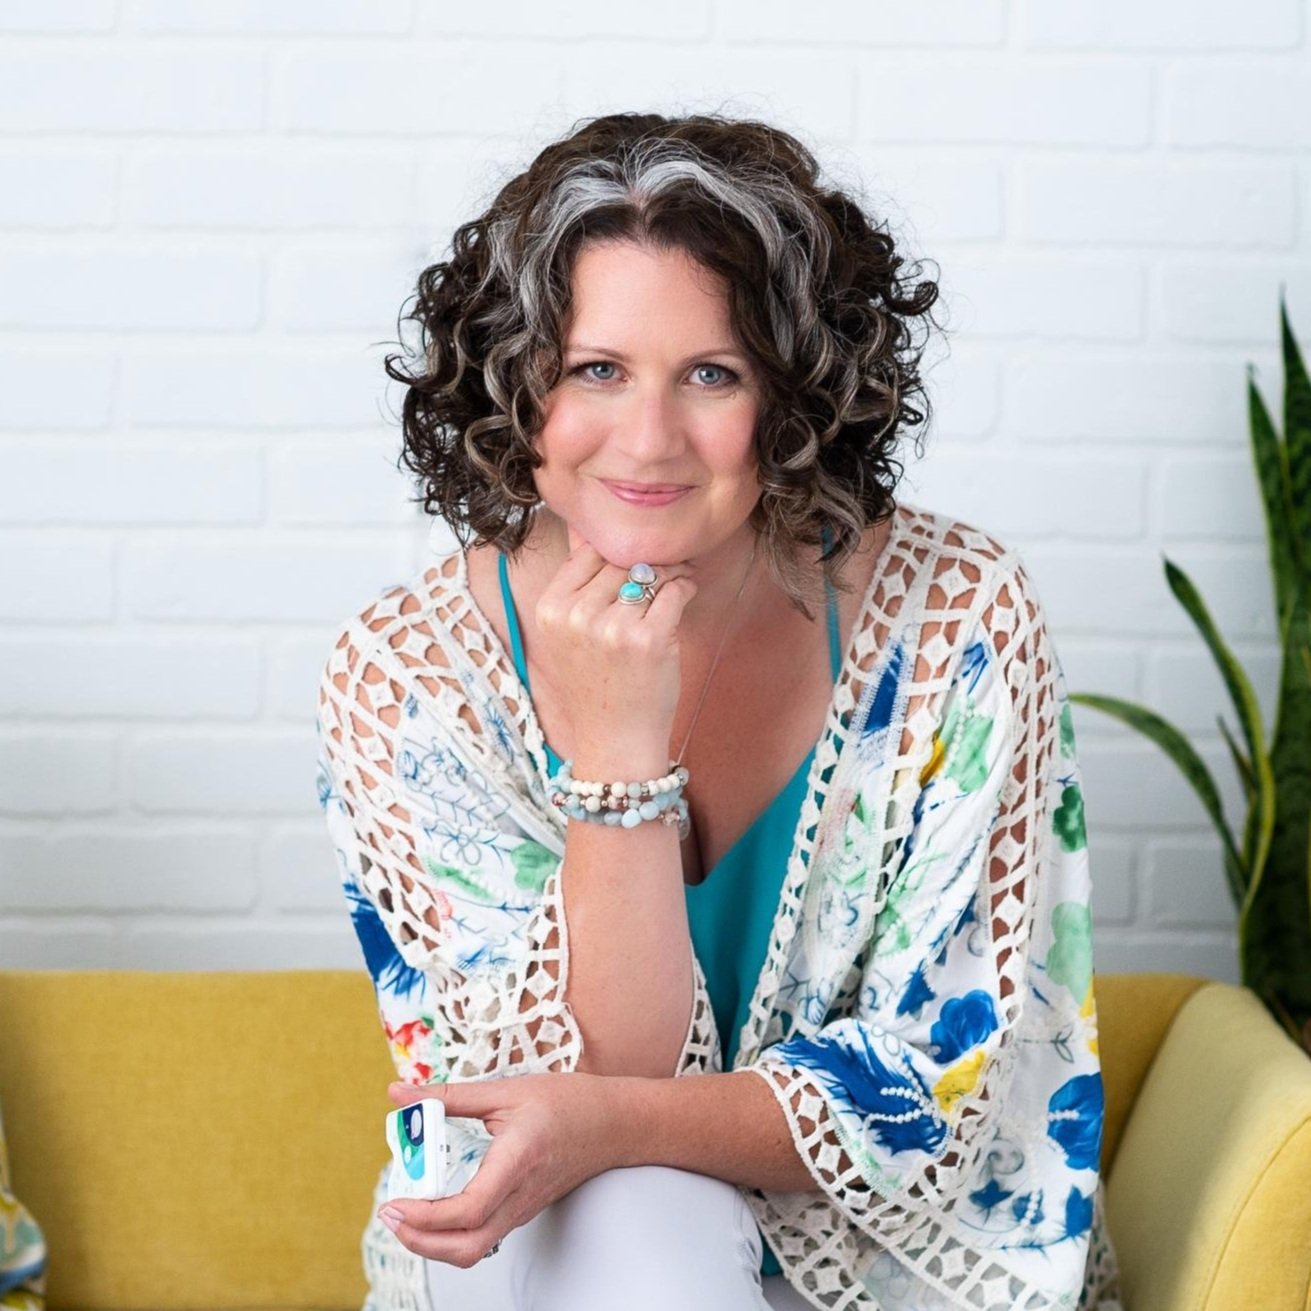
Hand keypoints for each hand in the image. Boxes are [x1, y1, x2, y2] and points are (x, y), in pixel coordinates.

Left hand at [376, 1072, 622, 1267]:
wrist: (613, 1124)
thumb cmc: (567, 1102)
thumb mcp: (505, 1090)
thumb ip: (449, 1096)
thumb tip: (400, 1094)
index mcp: (517, 1161)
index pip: (468, 1210)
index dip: (425, 1215)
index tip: (394, 1202)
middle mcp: (519, 1195)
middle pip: (466, 1248)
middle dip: (419, 1241)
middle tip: (390, 1214)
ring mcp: (522, 1209)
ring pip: (473, 1250)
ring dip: (431, 1242)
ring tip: (405, 1214)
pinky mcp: (521, 1211)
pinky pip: (482, 1237)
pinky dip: (449, 1233)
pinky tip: (433, 1208)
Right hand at [531, 527, 698, 760]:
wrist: (614, 741)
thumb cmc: (597, 686)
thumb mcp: (568, 635)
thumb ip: (576, 586)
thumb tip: (586, 527)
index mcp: (551, 609)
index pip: (588, 552)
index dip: (617, 551)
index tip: (636, 558)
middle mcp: (577, 615)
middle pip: (621, 560)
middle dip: (649, 560)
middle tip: (669, 564)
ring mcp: (612, 628)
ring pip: (650, 572)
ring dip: (671, 571)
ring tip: (679, 578)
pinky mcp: (648, 640)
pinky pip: (675, 591)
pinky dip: (687, 586)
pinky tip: (687, 592)